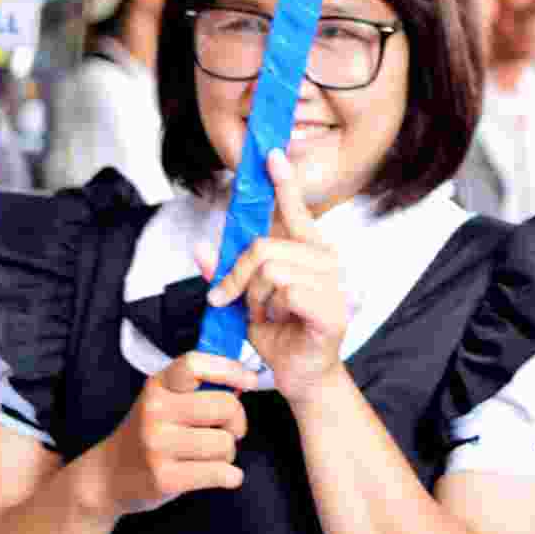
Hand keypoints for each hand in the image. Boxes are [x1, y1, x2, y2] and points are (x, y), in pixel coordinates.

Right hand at [85, 351, 256, 517]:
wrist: (108, 475)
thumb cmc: (149, 433)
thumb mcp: (163, 399)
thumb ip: (195, 389)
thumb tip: (244, 384)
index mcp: (158, 385)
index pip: (195, 364)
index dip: (229, 369)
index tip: (250, 382)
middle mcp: (155, 410)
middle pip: (224, 405)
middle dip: (237, 421)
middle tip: (229, 430)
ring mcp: (158, 445)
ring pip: (225, 443)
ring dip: (229, 452)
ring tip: (213, 455)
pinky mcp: (165, 478)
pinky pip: (219, 473)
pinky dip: (230, 476)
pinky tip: (224, 475)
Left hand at [205, 149, 348, 405]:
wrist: (301, 378)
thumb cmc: (279, 335)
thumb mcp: (244, 300)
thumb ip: (226, 272)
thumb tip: (201, 247)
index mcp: (307, 251)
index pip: (295, 209)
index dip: (283, 181)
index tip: (271, 154)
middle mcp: (325, 259)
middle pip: (263, 246)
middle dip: (238, 277)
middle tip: (236, 300)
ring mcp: (333, 283)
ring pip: (270, 270)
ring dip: (255, 300)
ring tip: (267, 317)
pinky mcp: (333, 308)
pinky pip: (286, 293)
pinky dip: (271, 312)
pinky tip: (281, 325)